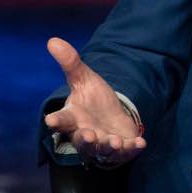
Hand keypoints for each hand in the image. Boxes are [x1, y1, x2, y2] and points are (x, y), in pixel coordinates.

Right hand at [44, 37, 146, 166]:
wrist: (112, 114)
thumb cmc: (92, 99)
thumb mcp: (83, 78)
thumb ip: (70, 63)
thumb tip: (52, 39)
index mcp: (73, 118)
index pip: (62, 119)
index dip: (56, 120)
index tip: (51, 120)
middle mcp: (85, 133)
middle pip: (82, 141)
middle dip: (86, 140)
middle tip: (88, 135)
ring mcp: (103, 143)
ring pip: (102, 150)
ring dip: (108, 147)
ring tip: (114, 142)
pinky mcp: (121, 148)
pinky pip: (126, 152)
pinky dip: (132, 149)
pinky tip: (140, 143)